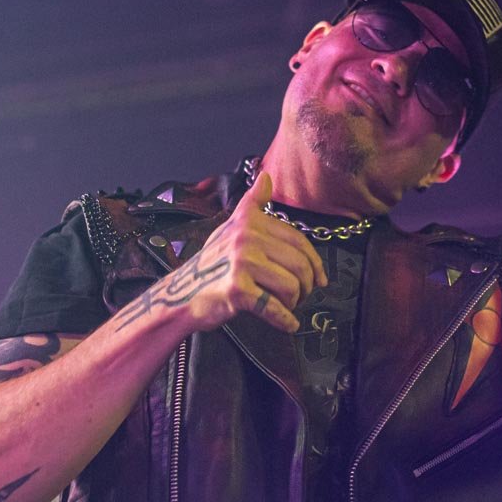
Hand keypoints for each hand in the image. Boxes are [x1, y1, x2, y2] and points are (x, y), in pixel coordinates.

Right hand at [123, 171, 327, 334]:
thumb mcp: (231, 227)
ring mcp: (241, 263)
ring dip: (294, 302)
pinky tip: (288, 324)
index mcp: (250, 222)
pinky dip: (285, 321)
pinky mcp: (236, 290)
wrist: (181, 293)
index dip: (315, 262)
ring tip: (287, 306)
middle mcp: (246, 238)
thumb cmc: (211, 263)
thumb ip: (252, 205)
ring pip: (291, 286)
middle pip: (299, 264)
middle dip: (307, 285)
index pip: (298, 241)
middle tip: (302, 295)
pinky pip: (274, 308)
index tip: (320, 278)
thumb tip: (266, 176)